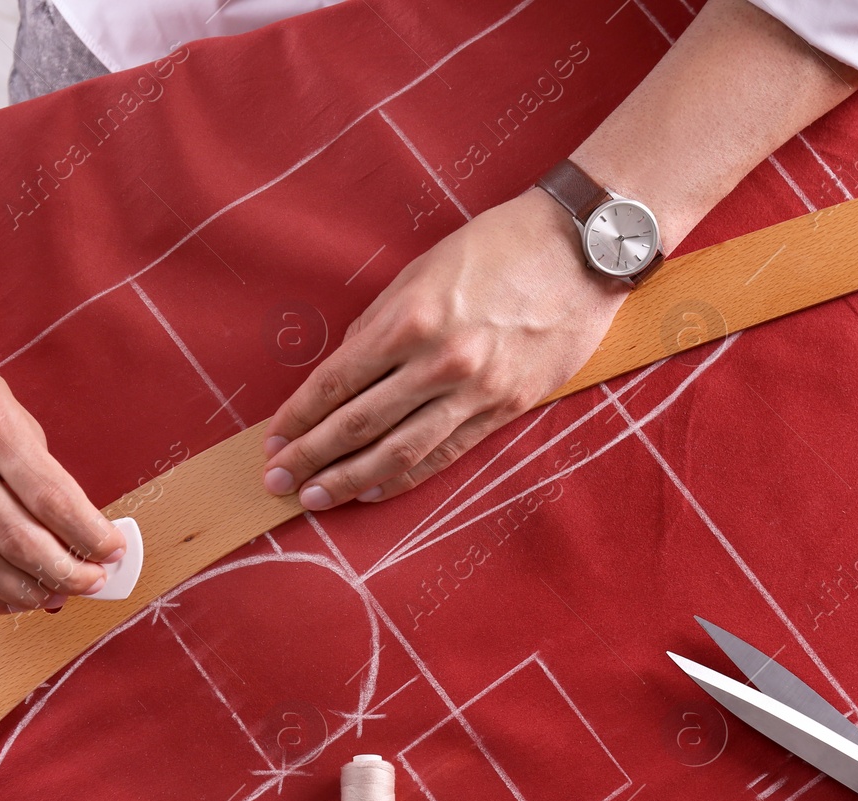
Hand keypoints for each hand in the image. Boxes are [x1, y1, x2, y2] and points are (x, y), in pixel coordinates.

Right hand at [0, 322, 124, 612]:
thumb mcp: (0, 401)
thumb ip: (31, 461)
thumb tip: (72, 528)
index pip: (49, 494)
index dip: (88, 533)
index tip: (114, 552)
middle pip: (14, 537)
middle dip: (63, 571)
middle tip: (92, 584)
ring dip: (22, 592)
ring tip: (53, 597)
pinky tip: (4, 600)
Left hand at [261, 187, 627, 508]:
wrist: (583, 251)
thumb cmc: (499, 246)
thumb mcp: (424, 268)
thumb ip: (380, 322)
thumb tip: (345, 369)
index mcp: (410, 319)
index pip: (336, 383)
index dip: (299, 417)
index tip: (274, 440)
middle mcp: (439, 361)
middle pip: (358, 424)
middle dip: (311, 457)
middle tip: (277, 482)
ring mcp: (476, 391)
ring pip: (399, 451)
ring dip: (350, 480)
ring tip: (315, 497)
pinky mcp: (507, 408)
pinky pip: (445, 453)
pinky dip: (405, 477)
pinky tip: (374, 490)